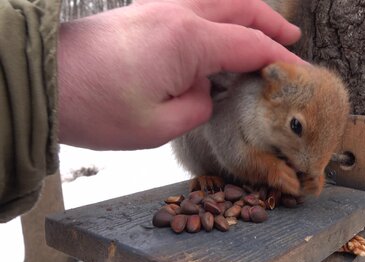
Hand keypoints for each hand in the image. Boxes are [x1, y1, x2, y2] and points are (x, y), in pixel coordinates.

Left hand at [57, 0, 302, 149]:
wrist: (44, 81)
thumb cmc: (94, 106)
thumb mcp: (159, 125)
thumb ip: (198, 105)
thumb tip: (206, 91)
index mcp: (188, 40)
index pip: (250, 45)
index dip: (281, 59)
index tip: (300, 72)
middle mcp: (177, 14)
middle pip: (240, 7)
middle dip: (270, 23)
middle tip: (291, 39)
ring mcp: (158, 9)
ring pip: (217, 1)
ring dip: (245, 13)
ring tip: (262, 31)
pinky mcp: (144, 14)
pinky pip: (194, 6)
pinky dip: (217, 16)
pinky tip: (219, 33)